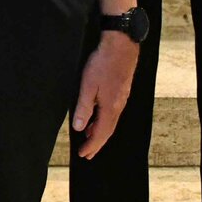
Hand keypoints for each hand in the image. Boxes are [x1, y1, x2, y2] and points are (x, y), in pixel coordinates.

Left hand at [71, 33, 139, 158]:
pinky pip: (112, 113)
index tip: (83, 155)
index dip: (92, 145)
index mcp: (110, 108)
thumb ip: (84, 108)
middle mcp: (118, 107)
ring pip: (110, 122)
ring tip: (90, 139)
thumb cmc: (103, 64)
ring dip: (100, 132)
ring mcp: (121, 100)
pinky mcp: (121, 92)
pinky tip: (98, 118)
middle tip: (87, 154)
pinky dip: (104, 121)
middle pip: (108, 131)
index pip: (101, 133)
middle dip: (97, 143)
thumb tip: (79, 128)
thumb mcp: (88, 86)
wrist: (121, 47)